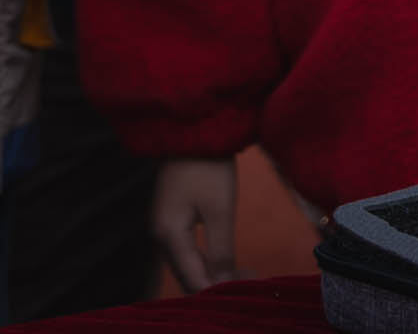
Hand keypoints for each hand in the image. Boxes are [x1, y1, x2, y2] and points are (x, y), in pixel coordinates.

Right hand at [154, 156, 239, 293]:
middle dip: (218, 283)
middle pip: (187, 275)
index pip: (192, 279)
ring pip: (188, 264)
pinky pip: (188, 250)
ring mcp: (165, 228)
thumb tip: (224, 282)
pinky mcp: (173, 219)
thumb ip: (220, 249)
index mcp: (168, 236)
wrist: (193, 132)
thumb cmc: (208, 167)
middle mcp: (160, 237)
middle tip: (251, 278)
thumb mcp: (220, 209)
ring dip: (214, 271)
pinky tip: (229, 257)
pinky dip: (208, 258)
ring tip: (246, 271)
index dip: (219, 290)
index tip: (248, 286)